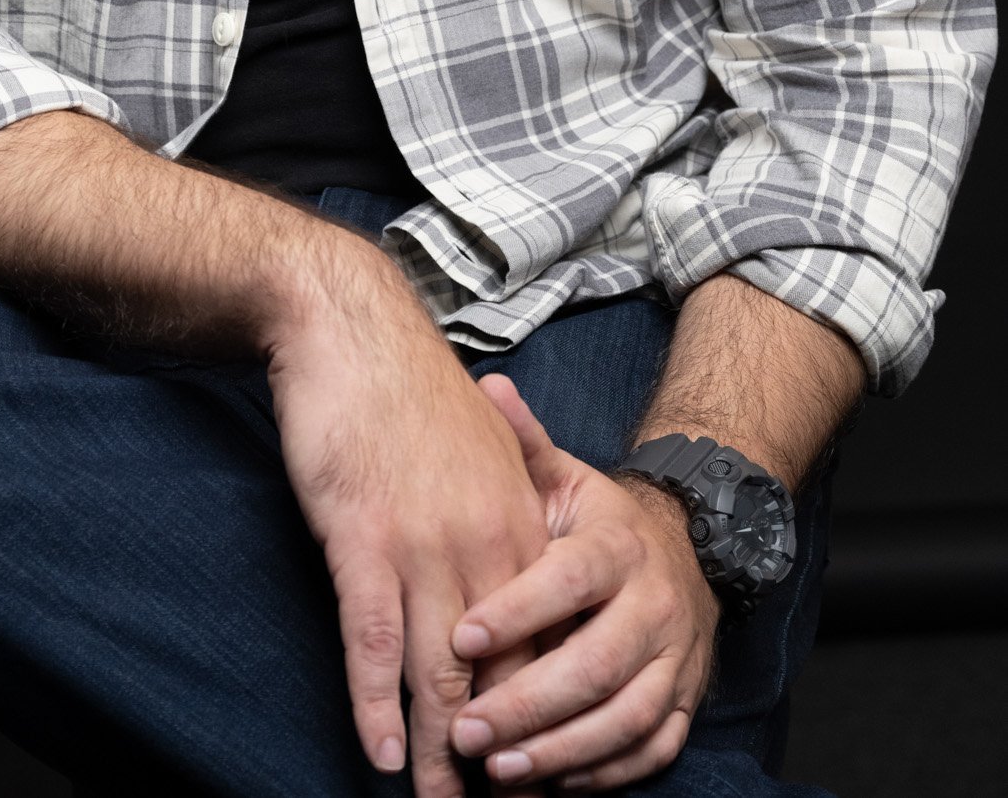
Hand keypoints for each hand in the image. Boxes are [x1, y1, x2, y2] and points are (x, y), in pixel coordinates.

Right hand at [266, 262, 551, 796]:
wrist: (353, 327)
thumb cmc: (410, 391)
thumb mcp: (484, 452)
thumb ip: (503, 513)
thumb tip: (508, 584)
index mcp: (519, 524)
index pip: (545, 643)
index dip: (542, 716)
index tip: (537, 772)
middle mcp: (483, 544)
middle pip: (501, 676)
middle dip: (500, 757)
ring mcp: (422, 546)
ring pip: (439, 677)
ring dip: (441, 756)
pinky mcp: (361, 540)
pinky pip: (374, 642)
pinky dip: (376, 706)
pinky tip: (379, 753)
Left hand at [445, 372, 719, 788]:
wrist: (682, 551)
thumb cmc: (598, 523)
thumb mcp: (564, 477)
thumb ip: (524, 443)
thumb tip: (489, 385)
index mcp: (618, 545)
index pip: (567, 582)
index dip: (517, 612)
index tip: (460, 636)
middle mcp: (654, 605)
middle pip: (594, 665)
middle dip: (526, 704)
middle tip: (463, 729)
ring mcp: (674, 660)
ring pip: (622, 718)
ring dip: (559, 750)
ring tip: (499, 770)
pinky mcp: (683, 704)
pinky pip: (649, 750)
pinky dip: (602, 773)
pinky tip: (552, 783)